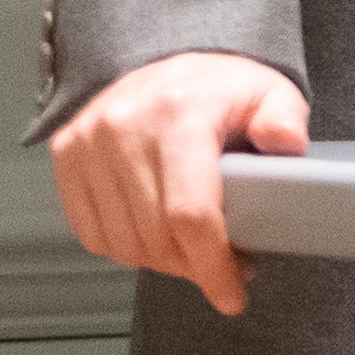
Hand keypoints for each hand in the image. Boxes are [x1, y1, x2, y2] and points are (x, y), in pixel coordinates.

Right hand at [45, 50, 308, 313]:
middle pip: (156, 237)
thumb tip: (287, 145)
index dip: (211, 265)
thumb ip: (284, 119)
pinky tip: (156, 239)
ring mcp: (87, 144)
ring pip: (123, 242)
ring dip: (162, 262)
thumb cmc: (217, 85)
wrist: (163, 60)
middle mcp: (124, 128)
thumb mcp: (268, 91)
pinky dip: (127, 249)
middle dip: (195, 267)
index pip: (190, 213)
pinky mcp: (67, 157)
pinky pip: (93, 233)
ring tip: (195, 251)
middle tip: (225, 266)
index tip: (232, 294)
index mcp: (178, 114)